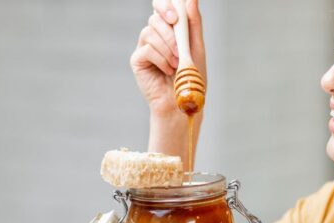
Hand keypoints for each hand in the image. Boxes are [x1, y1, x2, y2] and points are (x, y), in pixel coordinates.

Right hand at [130, 0, 206, 117]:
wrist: (182, 102)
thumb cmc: (190, 78)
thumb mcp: (196, 47)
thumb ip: (193, 23)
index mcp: (169, 29)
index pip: (161, 6)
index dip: (165, 5)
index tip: (175, 18)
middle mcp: (155, 35)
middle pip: (155, 17)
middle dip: (169, 30)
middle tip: (179, 46)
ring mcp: (144, 47)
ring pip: (150, 32)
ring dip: (168, 48)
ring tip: (177, 64)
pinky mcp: (137, 60)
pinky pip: (147, 49)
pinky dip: (161, 59)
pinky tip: (168, 70)